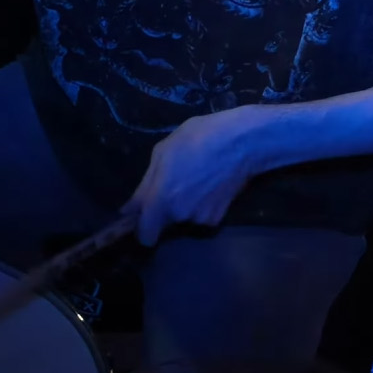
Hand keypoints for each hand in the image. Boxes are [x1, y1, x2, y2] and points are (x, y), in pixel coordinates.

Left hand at [124, 105, 274, 245]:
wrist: (243, 142)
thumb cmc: (198, 138)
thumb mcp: (163, 152)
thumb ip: (145, 186)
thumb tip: (130, 208)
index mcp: (160, 200)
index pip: (144, 235)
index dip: (141, 227)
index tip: (142, 215)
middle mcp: (179, 215)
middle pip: (163, 224)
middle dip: (164, 210)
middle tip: (174, 184)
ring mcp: (200, 218)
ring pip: (183, 219)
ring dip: (184, 206)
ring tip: (195, 179)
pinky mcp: (218, 217)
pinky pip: (200, 216)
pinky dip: (201, 206)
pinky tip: (209, 185)